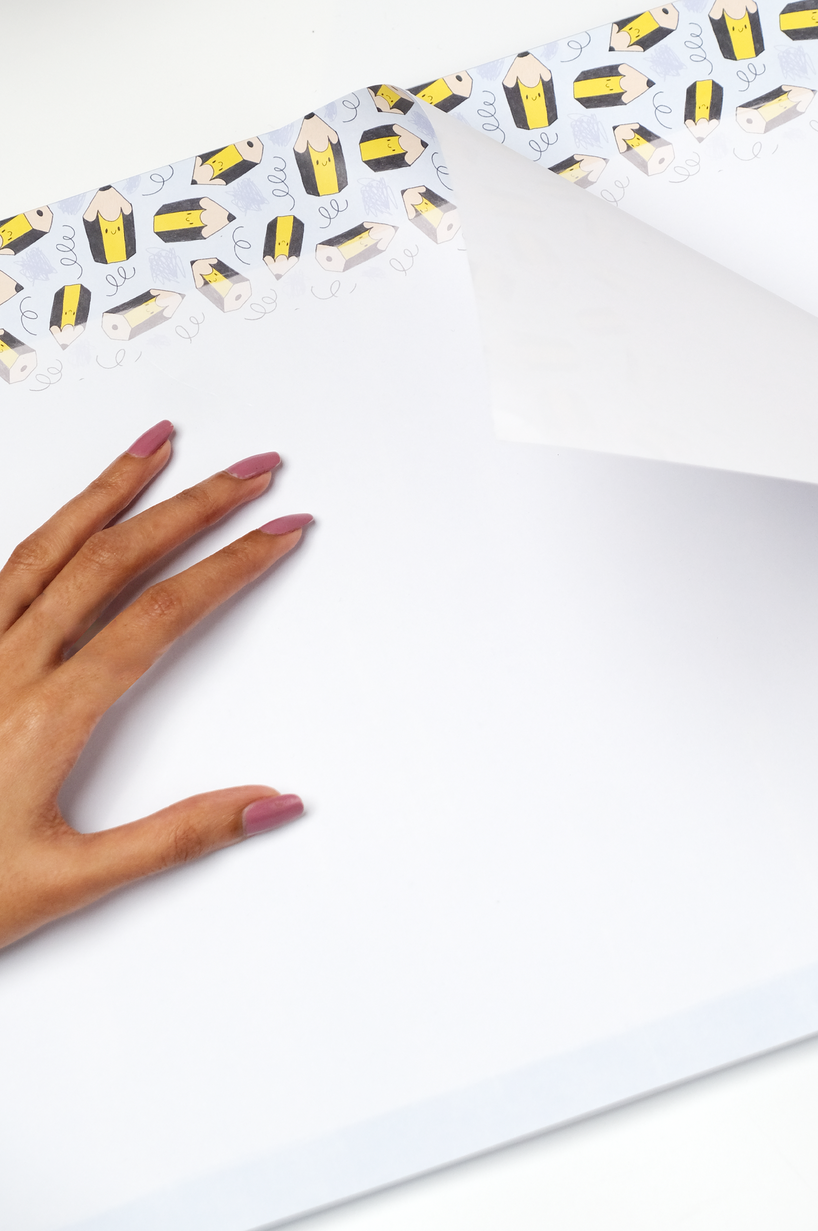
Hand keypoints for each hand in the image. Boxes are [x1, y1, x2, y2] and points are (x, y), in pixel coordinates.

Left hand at [0, 421, 307, 949]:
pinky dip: (51, 528)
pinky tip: (72, 512)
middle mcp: (6, 668)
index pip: (160, 615)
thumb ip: (177, 837)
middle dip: (192, 505)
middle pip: (113, 559)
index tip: (281, 530)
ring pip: (49, 547)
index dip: (231, 565)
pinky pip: (3, 570)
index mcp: (46, 715)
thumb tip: (272, 803)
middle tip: (251, 470)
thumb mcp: (72, 881)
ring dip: (112, 489)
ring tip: (159, 445)